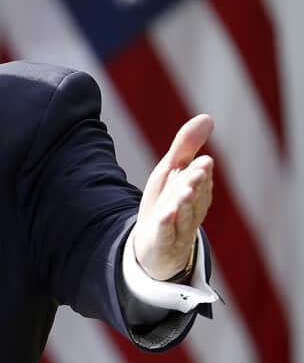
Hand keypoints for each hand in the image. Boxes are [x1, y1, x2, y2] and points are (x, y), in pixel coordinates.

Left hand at [134, 114, 214, 280]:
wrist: (154, 245)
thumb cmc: (166, 202)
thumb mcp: (171, 172)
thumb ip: (186, 147)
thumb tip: (208, 117)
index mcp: (196, 192)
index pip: (199, 181)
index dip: (200, 172)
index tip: (203, 161)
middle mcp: (191, 210)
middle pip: (193, 196)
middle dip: (195, 183)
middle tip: (198, 170)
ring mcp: (178, 228)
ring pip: (182, 214)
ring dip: (184, 201)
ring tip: (184, 189)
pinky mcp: (162, 242)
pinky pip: (165, 233)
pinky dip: (166, 224)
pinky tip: (164, 214)